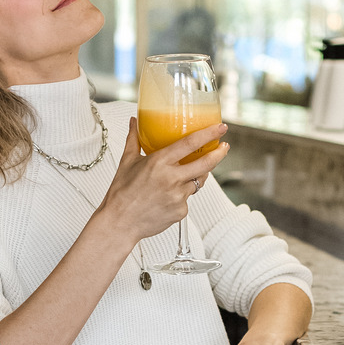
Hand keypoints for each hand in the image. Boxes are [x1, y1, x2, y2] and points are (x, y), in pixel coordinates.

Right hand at [97, 118, 228, 247]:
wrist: (119, 222)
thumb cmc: (121, 193)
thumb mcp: (127, 162)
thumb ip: (133, 139)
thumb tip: (134, 122)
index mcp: (159, 162)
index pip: (190, 144)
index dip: (209, 134)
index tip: (220, 128)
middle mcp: (171, 178)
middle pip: (206, 163)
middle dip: (219, 153)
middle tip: (224, 147)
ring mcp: (178, 196)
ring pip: (198, 182)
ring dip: (198, 175)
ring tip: (189, 172)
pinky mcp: (181, 211)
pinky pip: (188, 198)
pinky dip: (182, 195)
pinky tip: (168, 196)